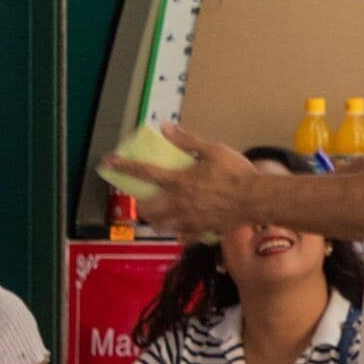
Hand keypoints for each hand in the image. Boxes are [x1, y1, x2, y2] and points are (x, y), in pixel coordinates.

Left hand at [103, 122, 260, 240]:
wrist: (255, 200)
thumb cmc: (236, 172)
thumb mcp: (212, 149)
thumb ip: (187, 141)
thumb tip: (165, 128)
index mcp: (179, 181)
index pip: (144, 173)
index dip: (124, 167)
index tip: (108, 162)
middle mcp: (179, 203)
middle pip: (147, 208)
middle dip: (141, 204)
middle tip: (143, 198)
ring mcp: (189, 219)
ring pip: (161, 225)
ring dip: (155, 219)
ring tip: (158, 213)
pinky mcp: (201, 230)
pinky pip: (182, 235)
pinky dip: (178, 231)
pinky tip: (181, 225)